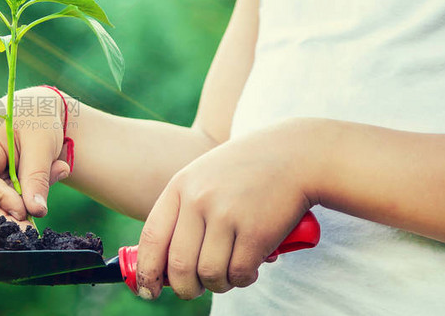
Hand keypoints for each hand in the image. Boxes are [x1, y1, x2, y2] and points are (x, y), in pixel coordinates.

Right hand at [0, 87, 71, 227]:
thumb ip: (37, 177)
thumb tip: (36, 212)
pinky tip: (35, 194)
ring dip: (13, 209)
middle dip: (2, 216)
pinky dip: (15, 203)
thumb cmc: (38, 117)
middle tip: (30, 228)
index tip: (25, 210)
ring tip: (41, 198)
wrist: (36, 108)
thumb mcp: (43, 144)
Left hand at [135, 119, 322, 299]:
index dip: (147, 271)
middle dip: (185, 288)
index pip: (152, 238)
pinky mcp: (256, 231)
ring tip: (227, 276)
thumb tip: (165, 266)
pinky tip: (249, 269)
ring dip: (218, 285)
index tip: (149, 291)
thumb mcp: (204, 178)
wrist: (296, 154)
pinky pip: (239, 273)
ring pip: (209, 274)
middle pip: (179, 265)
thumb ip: (183, 212)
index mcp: (180, 186)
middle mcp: (198, 199)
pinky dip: (242, 279)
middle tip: (194, 290)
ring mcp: (227, 215)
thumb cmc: (246, 171)